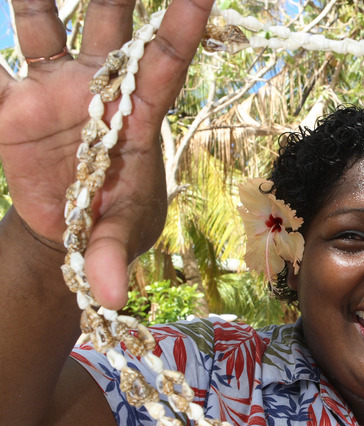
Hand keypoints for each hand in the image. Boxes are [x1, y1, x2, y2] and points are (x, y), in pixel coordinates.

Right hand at [0, 0, 213, 307]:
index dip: (182, 27)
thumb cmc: (111, 219)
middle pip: (111, 22)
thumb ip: (110, 257)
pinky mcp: (11, 102)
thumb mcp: (115, 235)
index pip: (165, 62)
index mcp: (137, 114)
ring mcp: (54, 87)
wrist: (68, 222)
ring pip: (45, 22)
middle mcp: (99, 86)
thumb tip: (107, 296)